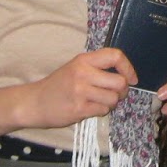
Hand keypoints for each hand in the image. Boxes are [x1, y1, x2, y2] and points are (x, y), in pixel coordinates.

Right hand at [22, 47, 136, 129]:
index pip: (115, 56)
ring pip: (114, 98)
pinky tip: (90, 108)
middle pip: (120, 82)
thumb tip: (126, 75)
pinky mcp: (79, 108)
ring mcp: (80, 91)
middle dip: (122, 91)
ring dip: (111, 103)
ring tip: (99, 101)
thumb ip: (97, 67)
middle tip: (115, 94)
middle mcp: (83, 73)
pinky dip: (101, 111)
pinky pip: (103, 110)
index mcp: (83, 60)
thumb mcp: (75, 67)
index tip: (132, 78)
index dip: (128, 67)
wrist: (34, 102)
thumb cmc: (58, 85)